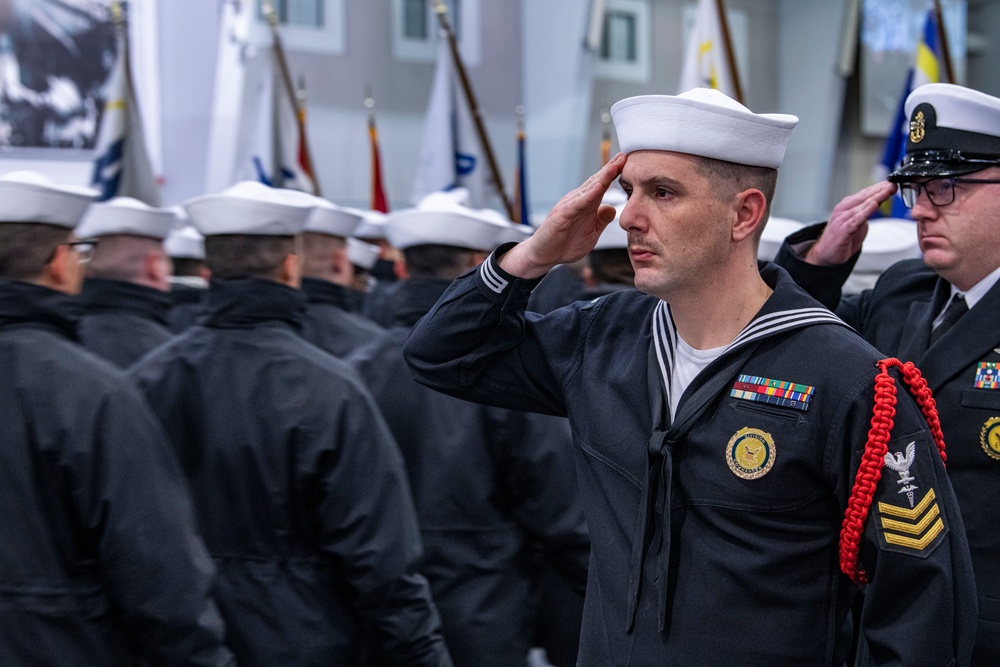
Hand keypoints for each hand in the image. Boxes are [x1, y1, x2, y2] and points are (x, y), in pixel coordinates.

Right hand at [500, 153, 625, 278]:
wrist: (544, 256)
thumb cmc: (565, 245)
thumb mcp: (591, 234)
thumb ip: (601, 220)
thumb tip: (612, 207)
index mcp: (586, 205)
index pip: (602, 186)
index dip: (614, 174)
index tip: (627, 162)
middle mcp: (577, 201)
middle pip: (596, 182)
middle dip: (610, 169)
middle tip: (623, 155)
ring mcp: (568, 207)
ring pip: (588, 189)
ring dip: (602, 177)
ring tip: (614, 166)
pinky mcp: (561, 216)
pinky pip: (576, 204)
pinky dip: (588, 196)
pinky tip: (598, 188)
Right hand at [804, 181, 896, 265]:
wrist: (825, 254)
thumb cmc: (841, 237)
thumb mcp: (857, 222)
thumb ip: (866, 211)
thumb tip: (879, 201)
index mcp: (847, 206)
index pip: (865, 193)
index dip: (879, 187)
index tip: (892, 183)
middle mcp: (844, 209)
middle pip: (864, 196)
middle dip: (880, 190)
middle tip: (892, 185)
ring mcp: (842, 219)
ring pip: (861, 206)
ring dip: (875, 198)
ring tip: (886, 191)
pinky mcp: (843, 230)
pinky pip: (856, 219)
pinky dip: (865, 211)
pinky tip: (873, 205)